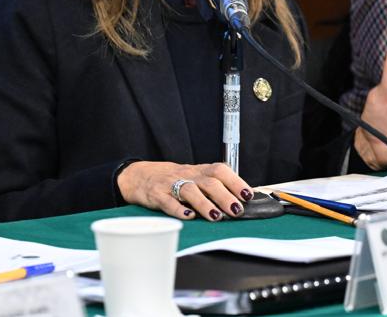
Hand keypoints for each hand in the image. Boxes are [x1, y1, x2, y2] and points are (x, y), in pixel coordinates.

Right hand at [116, 161, 253, 221]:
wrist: (139, 176)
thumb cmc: (173, 180)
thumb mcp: (193, 178)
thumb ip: (213, 188)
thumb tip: (241, 203)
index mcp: (199, 171)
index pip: (220, 171)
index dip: (235, 182)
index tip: (248, 195)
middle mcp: (187, 175)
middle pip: (208, 182)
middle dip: (225, 196)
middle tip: (236, 210)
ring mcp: (171, 184)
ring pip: (190, 190)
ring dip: (205, 204)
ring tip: (216, 216)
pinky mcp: (156, 194)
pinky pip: (167, 201)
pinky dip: (178, 209)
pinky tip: (188, 216)